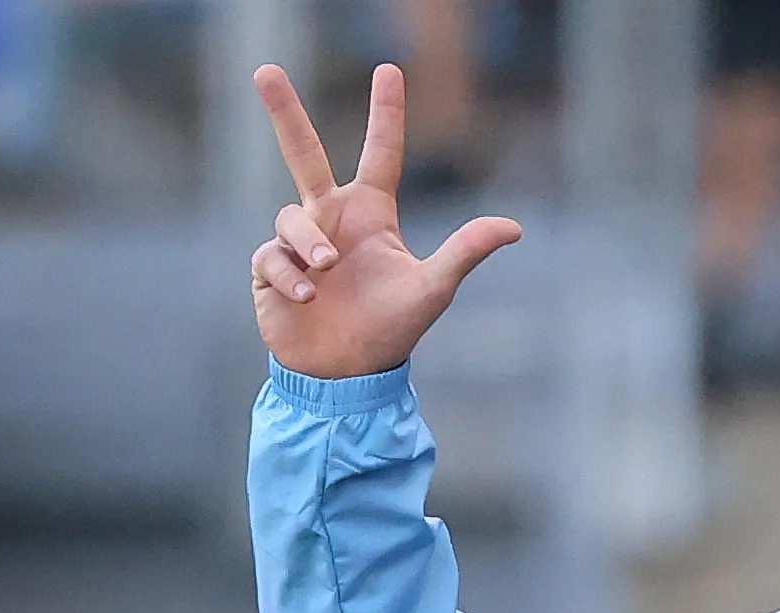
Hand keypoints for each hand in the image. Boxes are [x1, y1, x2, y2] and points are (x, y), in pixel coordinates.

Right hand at [249, 63, 522, 380]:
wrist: (346, 376)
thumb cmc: (392, 330)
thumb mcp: (432, 288)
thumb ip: (465, 252)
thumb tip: (513, 227)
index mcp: (371, 213)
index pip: (382, 153)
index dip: (387, 113)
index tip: (389, 69)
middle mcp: (332, 218)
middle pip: (303, 152)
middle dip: (284, 111)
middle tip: (265, 71)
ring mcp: (297, 243)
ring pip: (290, 218)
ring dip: (308, 243)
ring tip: (326, 272)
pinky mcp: (269, 270)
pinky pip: (271, 256)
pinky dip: (289, 275)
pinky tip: (307, 298)